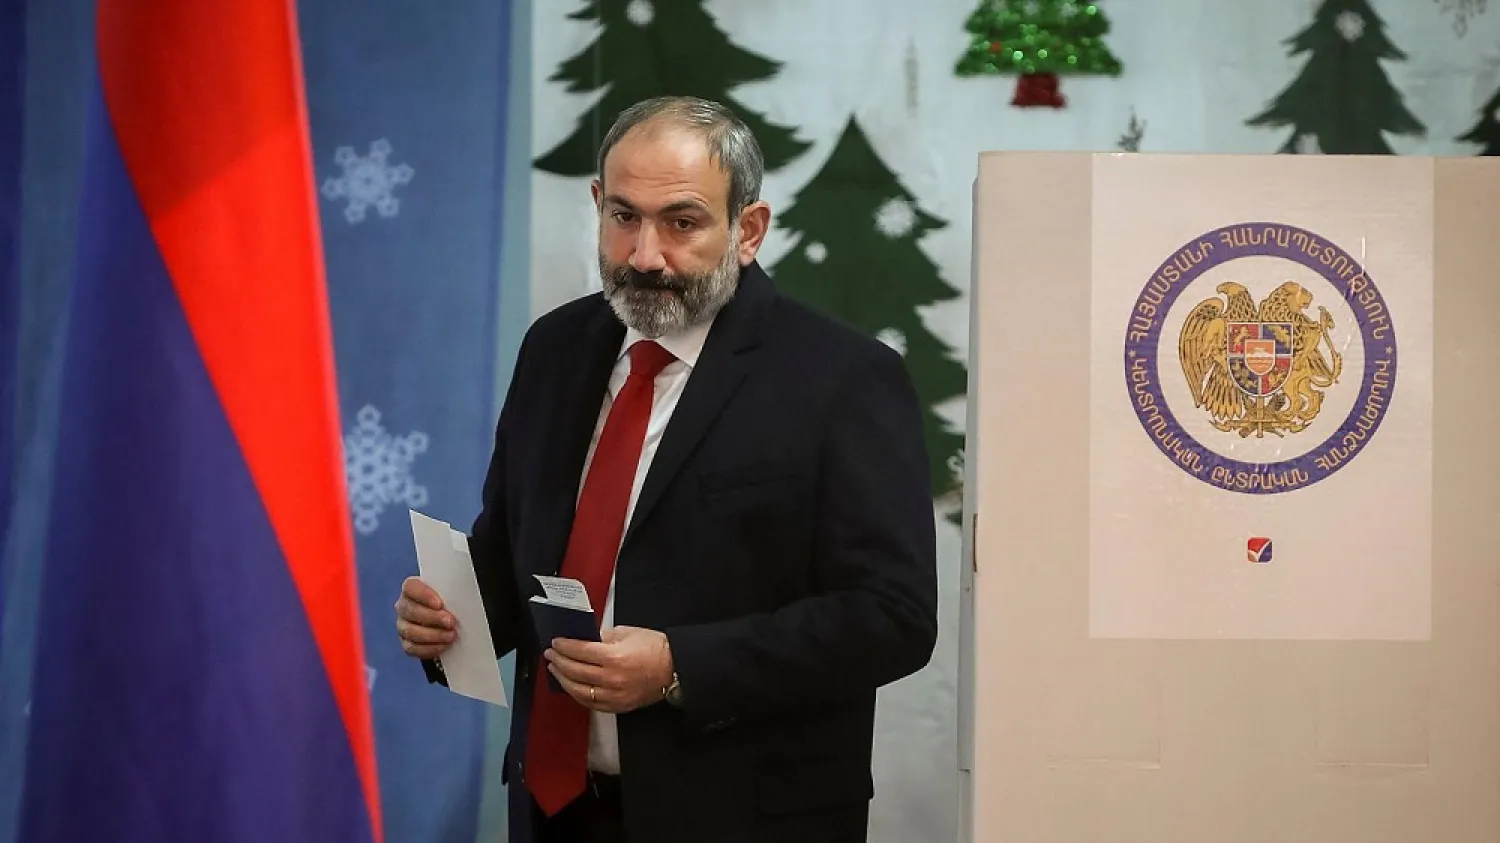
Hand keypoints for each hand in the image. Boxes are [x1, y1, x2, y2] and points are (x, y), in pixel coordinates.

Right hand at [394, 576, 456, 659]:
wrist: (447, 622)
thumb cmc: (449, 604)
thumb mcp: (451, 595)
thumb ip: (451, 593)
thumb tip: (464, 597)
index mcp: (411, 589)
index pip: (410, 587)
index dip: (423, 595)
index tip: (439, 604)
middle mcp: (404, 606)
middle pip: (411, 611)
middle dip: (432, 618)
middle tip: (451, 622)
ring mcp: (403, 626)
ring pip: (410, 631)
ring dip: (433, 635)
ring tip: (451, 635)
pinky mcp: (406, 643)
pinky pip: (412, 648)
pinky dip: (429, 648)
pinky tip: (443, 646)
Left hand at [545, 626, 673, 713]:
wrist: (674, 668)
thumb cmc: (654, 647)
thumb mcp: (626, 633)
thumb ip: (602, 637)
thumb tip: (582, 639)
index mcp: (614, 657)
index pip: (580, 651)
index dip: (564, 646)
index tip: (556, 642)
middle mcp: (611, 679)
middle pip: (575, 671)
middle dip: (559, 661)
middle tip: (550, 654)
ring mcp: (614, 696)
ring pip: (578, 691)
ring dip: (563, 679)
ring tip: (556, 670)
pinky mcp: (617, 707)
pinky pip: (590, 703)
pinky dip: (577, 694)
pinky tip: (571, 685)